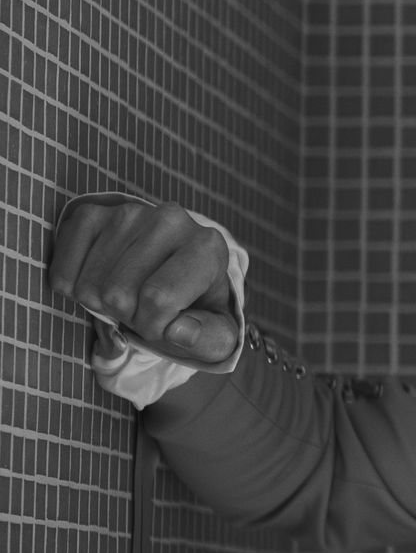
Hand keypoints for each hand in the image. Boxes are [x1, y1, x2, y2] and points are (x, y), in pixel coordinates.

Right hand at [47, 197, 240, 364]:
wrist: (172, 272)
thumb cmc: (194, 306)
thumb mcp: (216, 334)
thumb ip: (208, 339)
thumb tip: (177, 331)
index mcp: (208, 247)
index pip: (158, 299)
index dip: (153, 326)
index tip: (164, 324)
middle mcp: (171, 220)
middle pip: (117, 295)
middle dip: (127, 315)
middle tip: (143, 307)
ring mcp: (129, 213)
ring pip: (88, 287)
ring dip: (101, 304)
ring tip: (126, 292)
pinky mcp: (92, 214)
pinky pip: (62, 271)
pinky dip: (74, 289)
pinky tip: (101, 279)